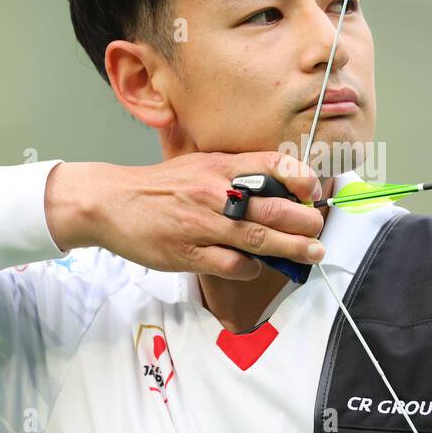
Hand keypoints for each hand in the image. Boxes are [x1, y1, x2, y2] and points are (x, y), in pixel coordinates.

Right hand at [45, 152, 325, 279]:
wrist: (111, 202)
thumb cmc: (160, 186)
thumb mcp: (199, 166)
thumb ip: (235, 175)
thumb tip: (278, 190)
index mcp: (219, 166)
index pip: (270, 165)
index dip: (299, 177)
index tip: (313, 190)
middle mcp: (214, 192)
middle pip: (272, 207)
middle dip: (304, 220)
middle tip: (319, 228)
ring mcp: (202, 225)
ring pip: (259, 238)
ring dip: (292, 248)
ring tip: (313, 252)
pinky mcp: (188, 253)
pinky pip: (232, 264)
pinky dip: (251, 268)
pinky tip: (257, 267)